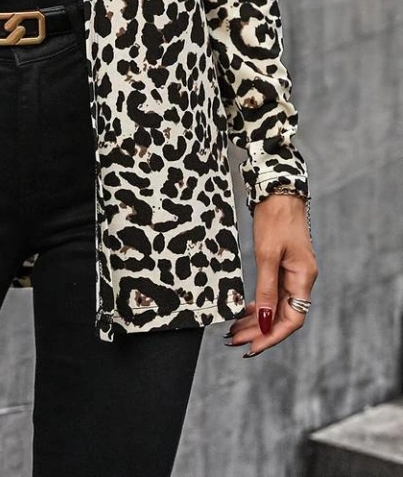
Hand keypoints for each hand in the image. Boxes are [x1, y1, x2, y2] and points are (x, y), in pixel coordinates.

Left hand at [223, 193, 317, 357]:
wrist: (278, 191)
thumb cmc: (275, 218)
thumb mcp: (267, 254)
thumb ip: (266, 288)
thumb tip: (263, 320)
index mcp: (303, 278)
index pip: (291, 319)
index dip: (271, 336)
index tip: (251, 347)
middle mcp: (300, 279)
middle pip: (281, 316)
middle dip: (259, 332)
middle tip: (235, 343)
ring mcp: (292, 273)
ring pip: (275, 306)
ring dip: (256, 321)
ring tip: (234, 333)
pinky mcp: (282, 266)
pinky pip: (271, 293)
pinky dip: (257, 305)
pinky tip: (243, 312)